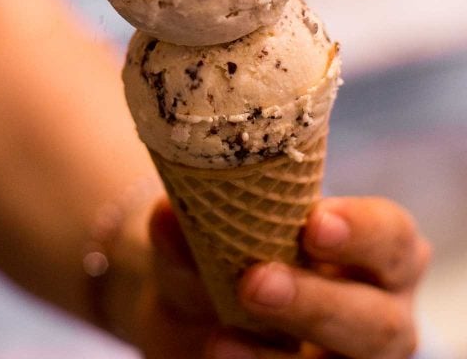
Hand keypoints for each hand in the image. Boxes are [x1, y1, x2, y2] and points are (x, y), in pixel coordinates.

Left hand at [137, 196, 429, 358]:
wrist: (197, 307)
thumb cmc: (233, 249)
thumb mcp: (211, 234)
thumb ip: (194, 229)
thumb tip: (167, 215)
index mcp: (379, 248)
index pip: (392, 235)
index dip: (362, 230)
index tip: (313, 222)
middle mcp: (381, 309)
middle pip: (376, 320)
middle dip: (317, 303)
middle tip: (256, 282)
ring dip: (277, 355)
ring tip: (221, 338)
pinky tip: (217, 350)